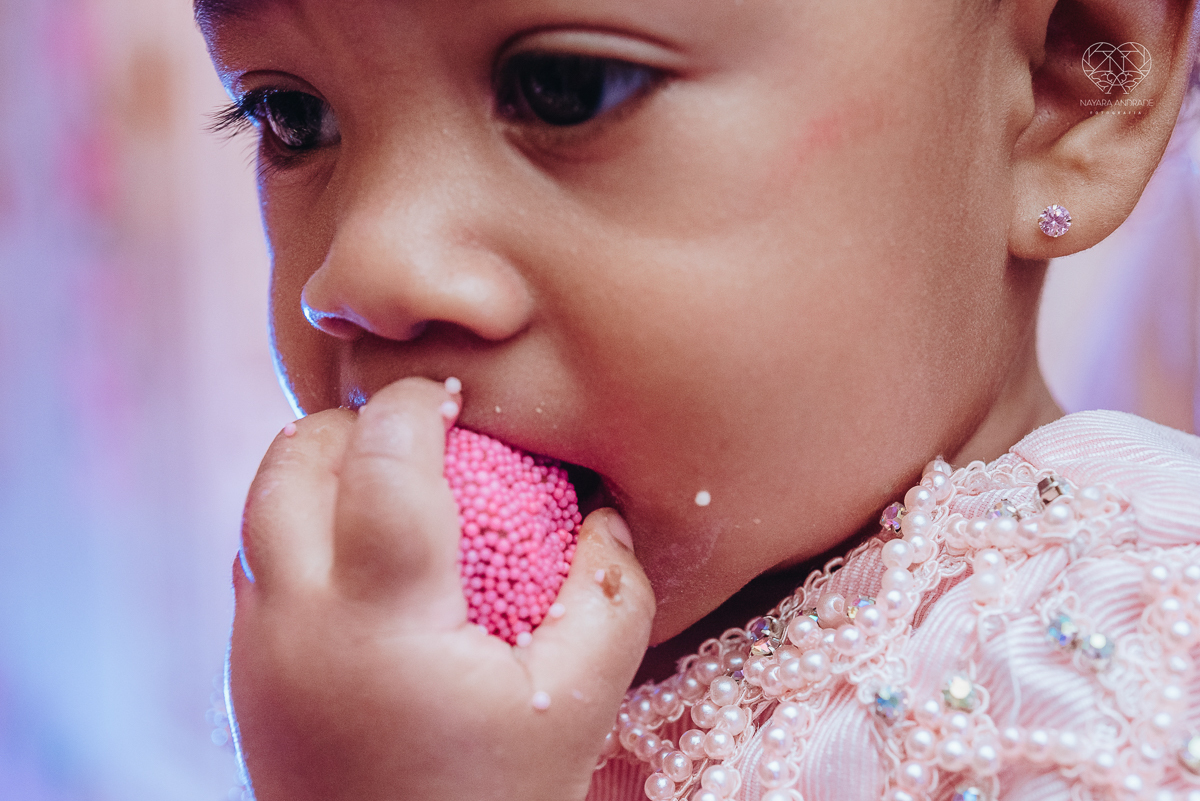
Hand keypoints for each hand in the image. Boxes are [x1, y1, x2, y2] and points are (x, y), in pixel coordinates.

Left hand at [228, 378, 653, 800]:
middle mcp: (299, 622)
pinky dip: (292, 526)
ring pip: (256, 512)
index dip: (413, 405)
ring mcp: (258, 651)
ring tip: (374, 473)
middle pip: (289, 467)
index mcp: (382, 617)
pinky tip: (352, 552)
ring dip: (309, 469)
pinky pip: (253, 566)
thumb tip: (606, 517)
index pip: (380, 462)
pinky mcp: (246, 680)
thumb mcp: (580, 704)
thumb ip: (609, 598)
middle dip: (345, 422)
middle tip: (407, 423)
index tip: (450, 395)